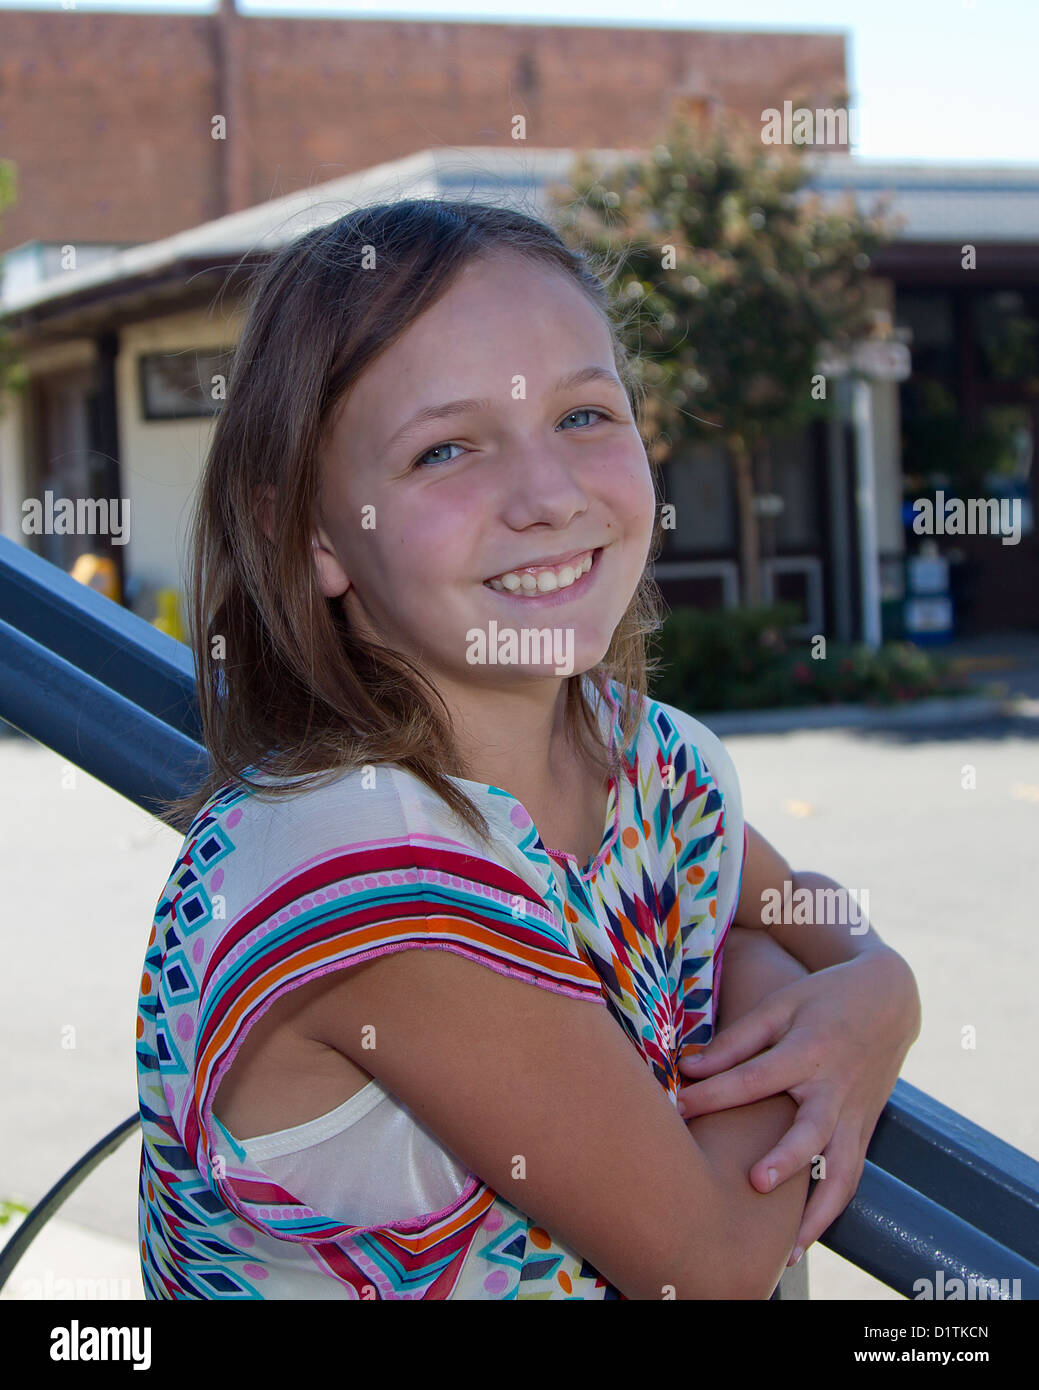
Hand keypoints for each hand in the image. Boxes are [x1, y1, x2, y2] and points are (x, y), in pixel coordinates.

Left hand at [676, 947, 920, 1264]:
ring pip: (841, 1172)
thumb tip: (689, 1068)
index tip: (677, 1107)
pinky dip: (829, 1212)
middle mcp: (834, 1089)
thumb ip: (736, 1040)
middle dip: (786, 1159)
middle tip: (756, 1182)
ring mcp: (854, 1116)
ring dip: (816, 1213)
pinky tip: (801, 1242)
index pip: (755, 1078)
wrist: (889, 1001)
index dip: (714, 1094)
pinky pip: (850, 1179)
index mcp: (808, 1051)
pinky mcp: (864, 1132)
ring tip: (786, 1250)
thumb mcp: (780, 1005)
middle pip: (812, 1131)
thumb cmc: (823, 999)